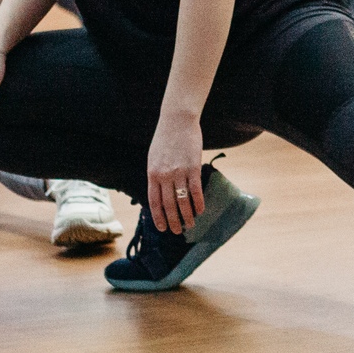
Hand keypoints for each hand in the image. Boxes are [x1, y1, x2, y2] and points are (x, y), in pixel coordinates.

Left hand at [147, 111, 204, 234]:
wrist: (177, 120)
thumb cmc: (164, 138)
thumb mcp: (153, 158)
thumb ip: (156, 176)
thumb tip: (160, 194)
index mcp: (152, 174)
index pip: (154, 202)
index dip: (158, 217)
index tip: (162, 228)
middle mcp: (164, 175)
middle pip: (169, 205)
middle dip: (173, 221)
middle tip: (178, 231)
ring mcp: (179, 172)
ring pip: (183, 200)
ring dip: (187, 215)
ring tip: (191, 224)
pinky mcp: (193, 167)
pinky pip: (196, 190)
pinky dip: (199, 202)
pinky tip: (201, 210)